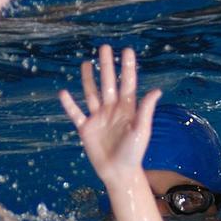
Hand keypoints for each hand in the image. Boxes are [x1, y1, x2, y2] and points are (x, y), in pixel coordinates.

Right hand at [58, 45, 160, 189]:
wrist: (119, 172)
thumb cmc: (134, 153)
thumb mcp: (142, 130)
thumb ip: (145, 110)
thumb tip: (156, 90)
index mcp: (128, 108)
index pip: (127, 82)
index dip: (127, 67)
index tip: (126, 50)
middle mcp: (112, 109)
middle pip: (108, 83)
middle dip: (107, 65)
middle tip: (104, 48)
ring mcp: (98, 118)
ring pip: (91, 93)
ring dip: (88, 78)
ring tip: (85, 63)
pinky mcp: (86, 128)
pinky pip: (76, 113)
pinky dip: (69, 104)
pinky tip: (63, 92)